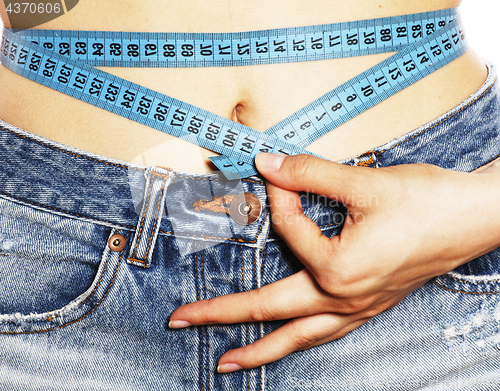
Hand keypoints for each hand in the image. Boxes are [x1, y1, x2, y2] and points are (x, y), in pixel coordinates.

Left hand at [169, 153, 499, 372]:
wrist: (476, 218)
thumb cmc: (426, 201)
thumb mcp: (363, 182)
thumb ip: (308, 174)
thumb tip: (268, 164)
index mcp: (337, 269)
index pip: (288, 227)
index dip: (280, 193)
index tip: (279, 171)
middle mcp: (343, 298)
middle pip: (270, 311)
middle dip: (220, 315)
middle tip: (181, 321)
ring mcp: (357, 309)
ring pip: (298, 338)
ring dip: (259, 350)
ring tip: (226, 363)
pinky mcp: (369, 306)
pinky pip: (325, 334)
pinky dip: (299, 342)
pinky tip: (290, 344)